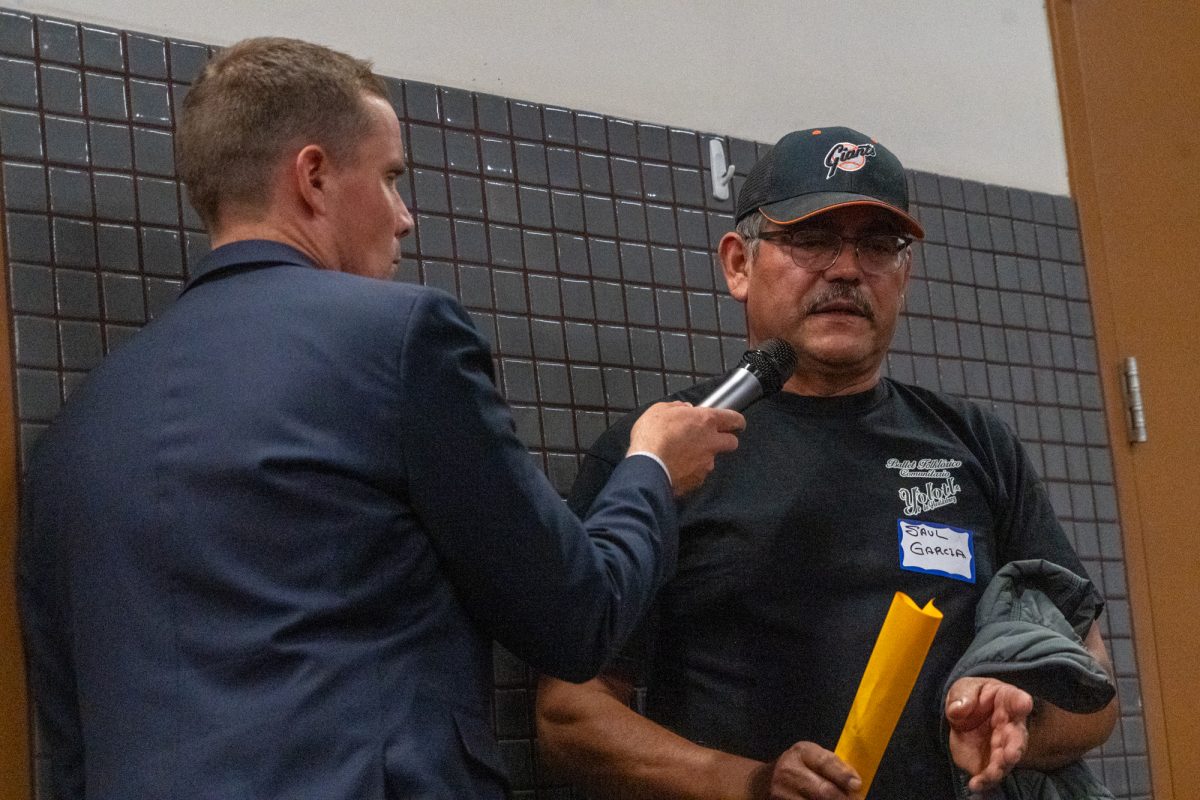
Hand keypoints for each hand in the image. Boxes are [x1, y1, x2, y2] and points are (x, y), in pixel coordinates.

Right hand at [629, 402, 743, 495]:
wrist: (646, 467)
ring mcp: (706, 463)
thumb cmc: (651, 436)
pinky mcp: (697, 481)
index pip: (733, 418)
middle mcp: (711, 442)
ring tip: (681, 457)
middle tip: (710, 439)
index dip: (737, 420)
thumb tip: (683, 408)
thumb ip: (675, 407)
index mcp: (705, 421)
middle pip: (732, 442)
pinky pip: (698, 475)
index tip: (737, 423)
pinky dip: (690, 472)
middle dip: (725, 440)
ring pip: (712, 460)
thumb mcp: (659, 410)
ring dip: (702, 458)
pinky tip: (675, 468)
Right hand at [749, 741, 861, 799]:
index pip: (824, 763)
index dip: (842, 775)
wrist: (764, 782)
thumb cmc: (799, 768)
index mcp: (801, 753)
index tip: (857, 785)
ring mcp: (781, 794)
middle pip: (822, 791)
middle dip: (843, 799)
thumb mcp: (813, 758)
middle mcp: (788, 772)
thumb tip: (856, 784)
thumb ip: (834, 767)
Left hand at [945, 676, 1033, 792]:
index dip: (1022, 702)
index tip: (1024, 703)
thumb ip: (962, 697)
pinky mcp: (991, 762)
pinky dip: (985, 782)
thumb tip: (959, 709)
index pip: (1017, 700)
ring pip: (1007, 759)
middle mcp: (1010, 726)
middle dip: (1015, 747)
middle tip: (1012, 754)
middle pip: (1017, 737)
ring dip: (1001, 767)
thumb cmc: (970, 697)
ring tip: (993, 774)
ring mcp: (1003, 746)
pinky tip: (976, 785)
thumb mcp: (963, 689)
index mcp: (1006, 701)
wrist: (964, 716)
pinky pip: (992, 774)